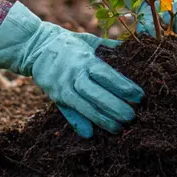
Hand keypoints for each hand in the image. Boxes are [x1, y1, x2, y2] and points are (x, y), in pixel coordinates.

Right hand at [0, 3, 142, 138]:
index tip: (140, 95)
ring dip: (101, 118)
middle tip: (132, 117)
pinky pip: (67, 112)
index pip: (106, 74)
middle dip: (115, 106)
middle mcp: (74, 74)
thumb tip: (134, 50)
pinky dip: (77, 123)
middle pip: (96, 93)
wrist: (36, 46)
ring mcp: (63, 86)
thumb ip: (110, 49)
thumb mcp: (89, 41)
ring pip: (83, 105)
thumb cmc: (70, 44)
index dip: (123, 85)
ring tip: (118, 128)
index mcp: (85, 59)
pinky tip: (89, 134)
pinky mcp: (55, 96)